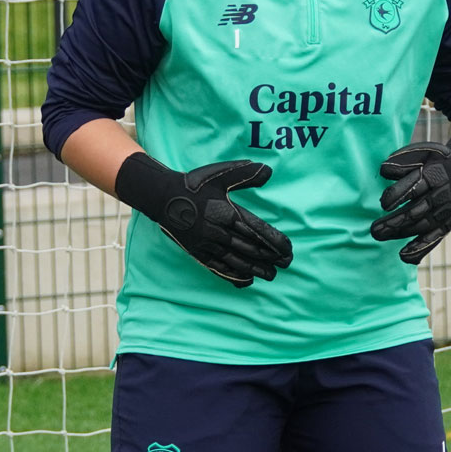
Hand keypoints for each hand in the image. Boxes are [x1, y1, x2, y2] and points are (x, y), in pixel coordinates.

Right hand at [113, 153, 293, 286]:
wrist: (162, 197)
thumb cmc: (193, 184)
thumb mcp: (220, 174)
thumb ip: (246, 174)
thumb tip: (268, 171)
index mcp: (227, 213)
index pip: (257, 231)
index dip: (274, 242)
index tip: (288, 249)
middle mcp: (219, 231)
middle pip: (250, 248)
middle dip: (270, 258)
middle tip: (286, 264)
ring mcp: (207, 244)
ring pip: (236, 260)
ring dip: (255, 269)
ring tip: (271, 275)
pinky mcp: (197, 252)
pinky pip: (218, 267)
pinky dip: (233, 275)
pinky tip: (245, 280)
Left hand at [369, 127, 450, 263]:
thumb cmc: (439, 160)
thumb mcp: (424, 153)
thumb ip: (403, 162)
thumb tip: (383, 171)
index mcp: (433, 175)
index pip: (412, 188)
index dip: (396, 197)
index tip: (383, 204)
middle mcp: (440, 194)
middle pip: (414, 211)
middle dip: (393, 222)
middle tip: (374, 229)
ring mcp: (445, 211)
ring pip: (421, 226)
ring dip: (399, 234)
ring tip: (379, 236)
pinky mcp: (449, 222)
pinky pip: (434, 238)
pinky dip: (419, 248)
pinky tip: (403, 256)